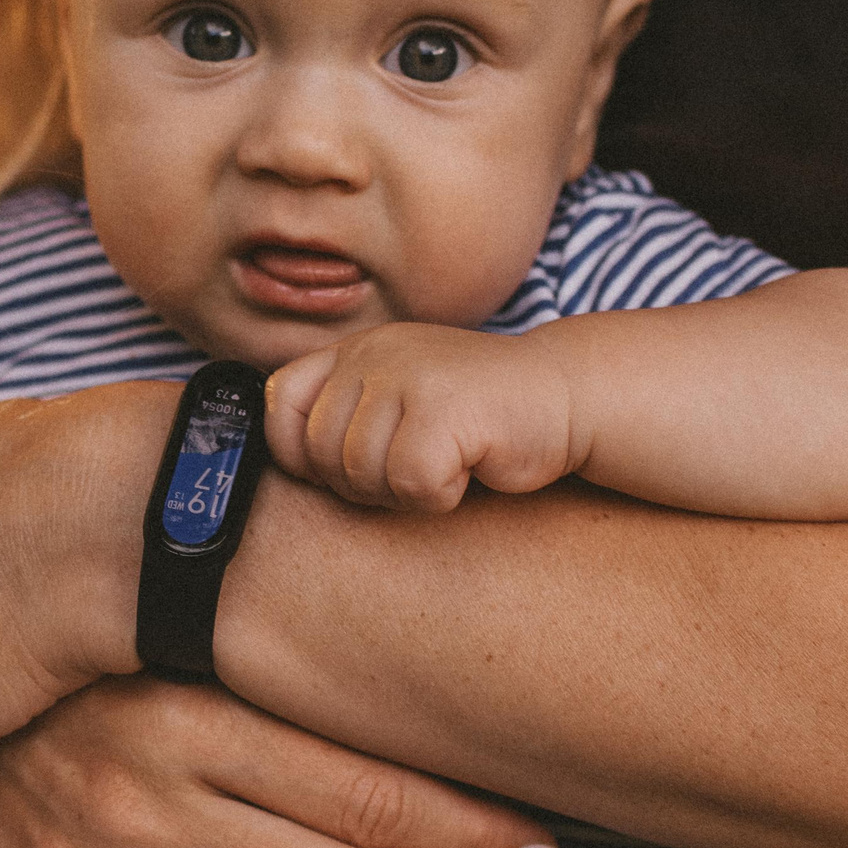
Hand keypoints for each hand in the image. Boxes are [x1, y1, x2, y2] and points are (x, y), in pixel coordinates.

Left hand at [266, 323, 576, 511]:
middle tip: (413, 472)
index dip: (300, 452)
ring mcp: (408, 376)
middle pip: (320, 452)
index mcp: (357, 351)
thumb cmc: (481, 416)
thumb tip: (283, 463)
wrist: (567, 396)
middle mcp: (375, 354)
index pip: (280, 402)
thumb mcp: (401, 399)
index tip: (345, 468)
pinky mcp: (443, 409)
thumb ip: (347, 415)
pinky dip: (439, 496)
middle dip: (361, 485)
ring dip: (403, 492)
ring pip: (360, 473)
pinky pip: (409, 483)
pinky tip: (468, 470)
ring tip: (445, 464)